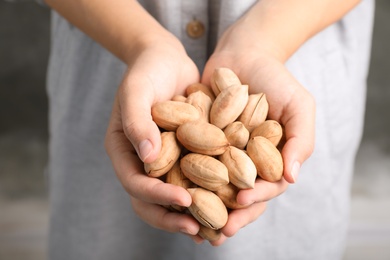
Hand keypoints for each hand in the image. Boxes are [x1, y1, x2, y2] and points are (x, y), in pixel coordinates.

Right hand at [105, 36, 201, 236]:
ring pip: (172, 196)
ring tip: (213, 229)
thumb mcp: (137, 90)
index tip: (184, 202)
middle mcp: (141, 160)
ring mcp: (163, 159)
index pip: (134, 183)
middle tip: (198, 229)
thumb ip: (136, 121)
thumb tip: (146, 157)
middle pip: (151, 201)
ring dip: (190, 215)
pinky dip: (205, 194)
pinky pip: (192, 179)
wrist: (165, 58)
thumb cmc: (147, 70)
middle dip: (172, 217)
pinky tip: (226, 204)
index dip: (157, 196)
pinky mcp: (182, 154)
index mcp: (124, 150)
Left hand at [200, 18, 314, 244]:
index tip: (239, 205)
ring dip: (203, 206)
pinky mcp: (200, 141)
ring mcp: (222, 153)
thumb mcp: (298, 105)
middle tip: (214, 232)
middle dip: (227, 215)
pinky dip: (183, 177)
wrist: (244, 53)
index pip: (264, 188)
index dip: (254, 200)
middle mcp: (245, 161)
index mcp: (270, 160)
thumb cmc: (276, 79)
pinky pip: (191, 162)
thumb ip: (300, 140)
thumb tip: (291, 178)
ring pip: (213, 186)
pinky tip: (172, 190)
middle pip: (237, 195)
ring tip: (190, 223)